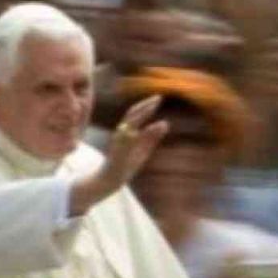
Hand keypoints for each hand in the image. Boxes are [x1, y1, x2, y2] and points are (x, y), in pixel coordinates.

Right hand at [70, 95, 167, 215]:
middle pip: (132, 114)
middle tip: (159, 97)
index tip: (158, 98)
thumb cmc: (127, 164)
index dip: (146, 106)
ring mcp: (119, 140)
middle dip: (145, 105)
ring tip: (154, 105)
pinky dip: (142, 130)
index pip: (135, 114)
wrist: (111, 179)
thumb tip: (165, 123)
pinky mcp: (120, 149)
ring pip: (130, 122)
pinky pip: (129, 137)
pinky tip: (155, 125)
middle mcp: (121, 132)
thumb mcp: (143, 149)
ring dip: (143, 113)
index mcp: (126, 131)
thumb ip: (152, 137)